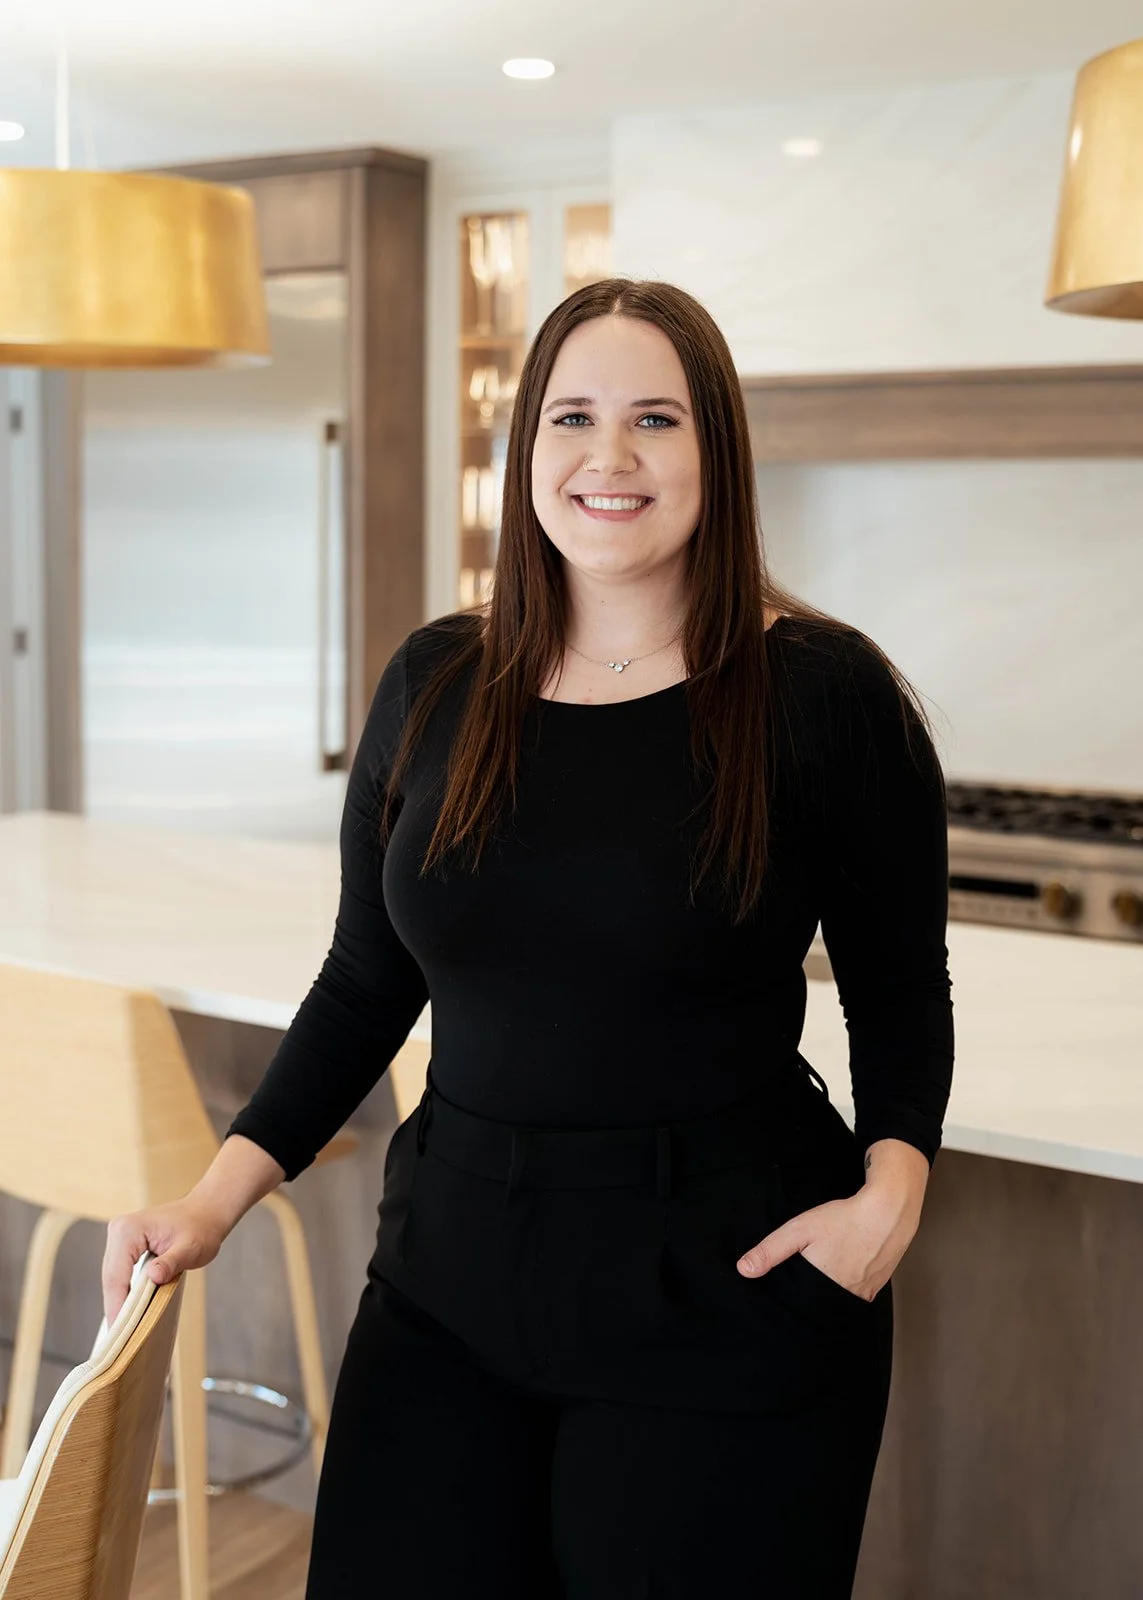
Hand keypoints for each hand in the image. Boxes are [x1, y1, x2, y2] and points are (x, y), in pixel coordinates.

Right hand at [101, 1197, 226, 1323]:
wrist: (206, 1213)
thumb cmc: (201, 1228)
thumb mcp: (191, 1248)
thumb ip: (171, 1263)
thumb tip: (152, 1278)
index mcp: (129, 1230)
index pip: (117, 1275)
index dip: (117, 1305)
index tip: (118, 1333)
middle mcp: (119, 1230)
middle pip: (111, 1278)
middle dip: (115, 1307)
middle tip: (118, 1341)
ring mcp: (120, 1237)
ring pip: (112, 1278)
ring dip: (118, 1302)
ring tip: (122, 1333)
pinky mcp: (125, 1245)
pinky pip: (119, 1274)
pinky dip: (124, 1292)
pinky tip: (128, 1313)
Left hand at [735, 1185, 918, 1301]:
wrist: (888, 1212)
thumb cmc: (843, 1219)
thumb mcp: (799, 1229)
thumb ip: (771, 1250)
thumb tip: (743, 1270)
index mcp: (819, 1285)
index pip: (797, 1303)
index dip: (789, 1295)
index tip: (786, 1285)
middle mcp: (842, 1296)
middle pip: (817, 1303)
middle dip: (808, 1294)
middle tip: (806, 1275)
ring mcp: (862, 1294)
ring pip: (837, 1299)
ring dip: (828, 1291)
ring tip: (825, 1270)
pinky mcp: (877, 1287)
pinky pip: (855, 1294)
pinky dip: (847, 1286)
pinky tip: (845, 1268)